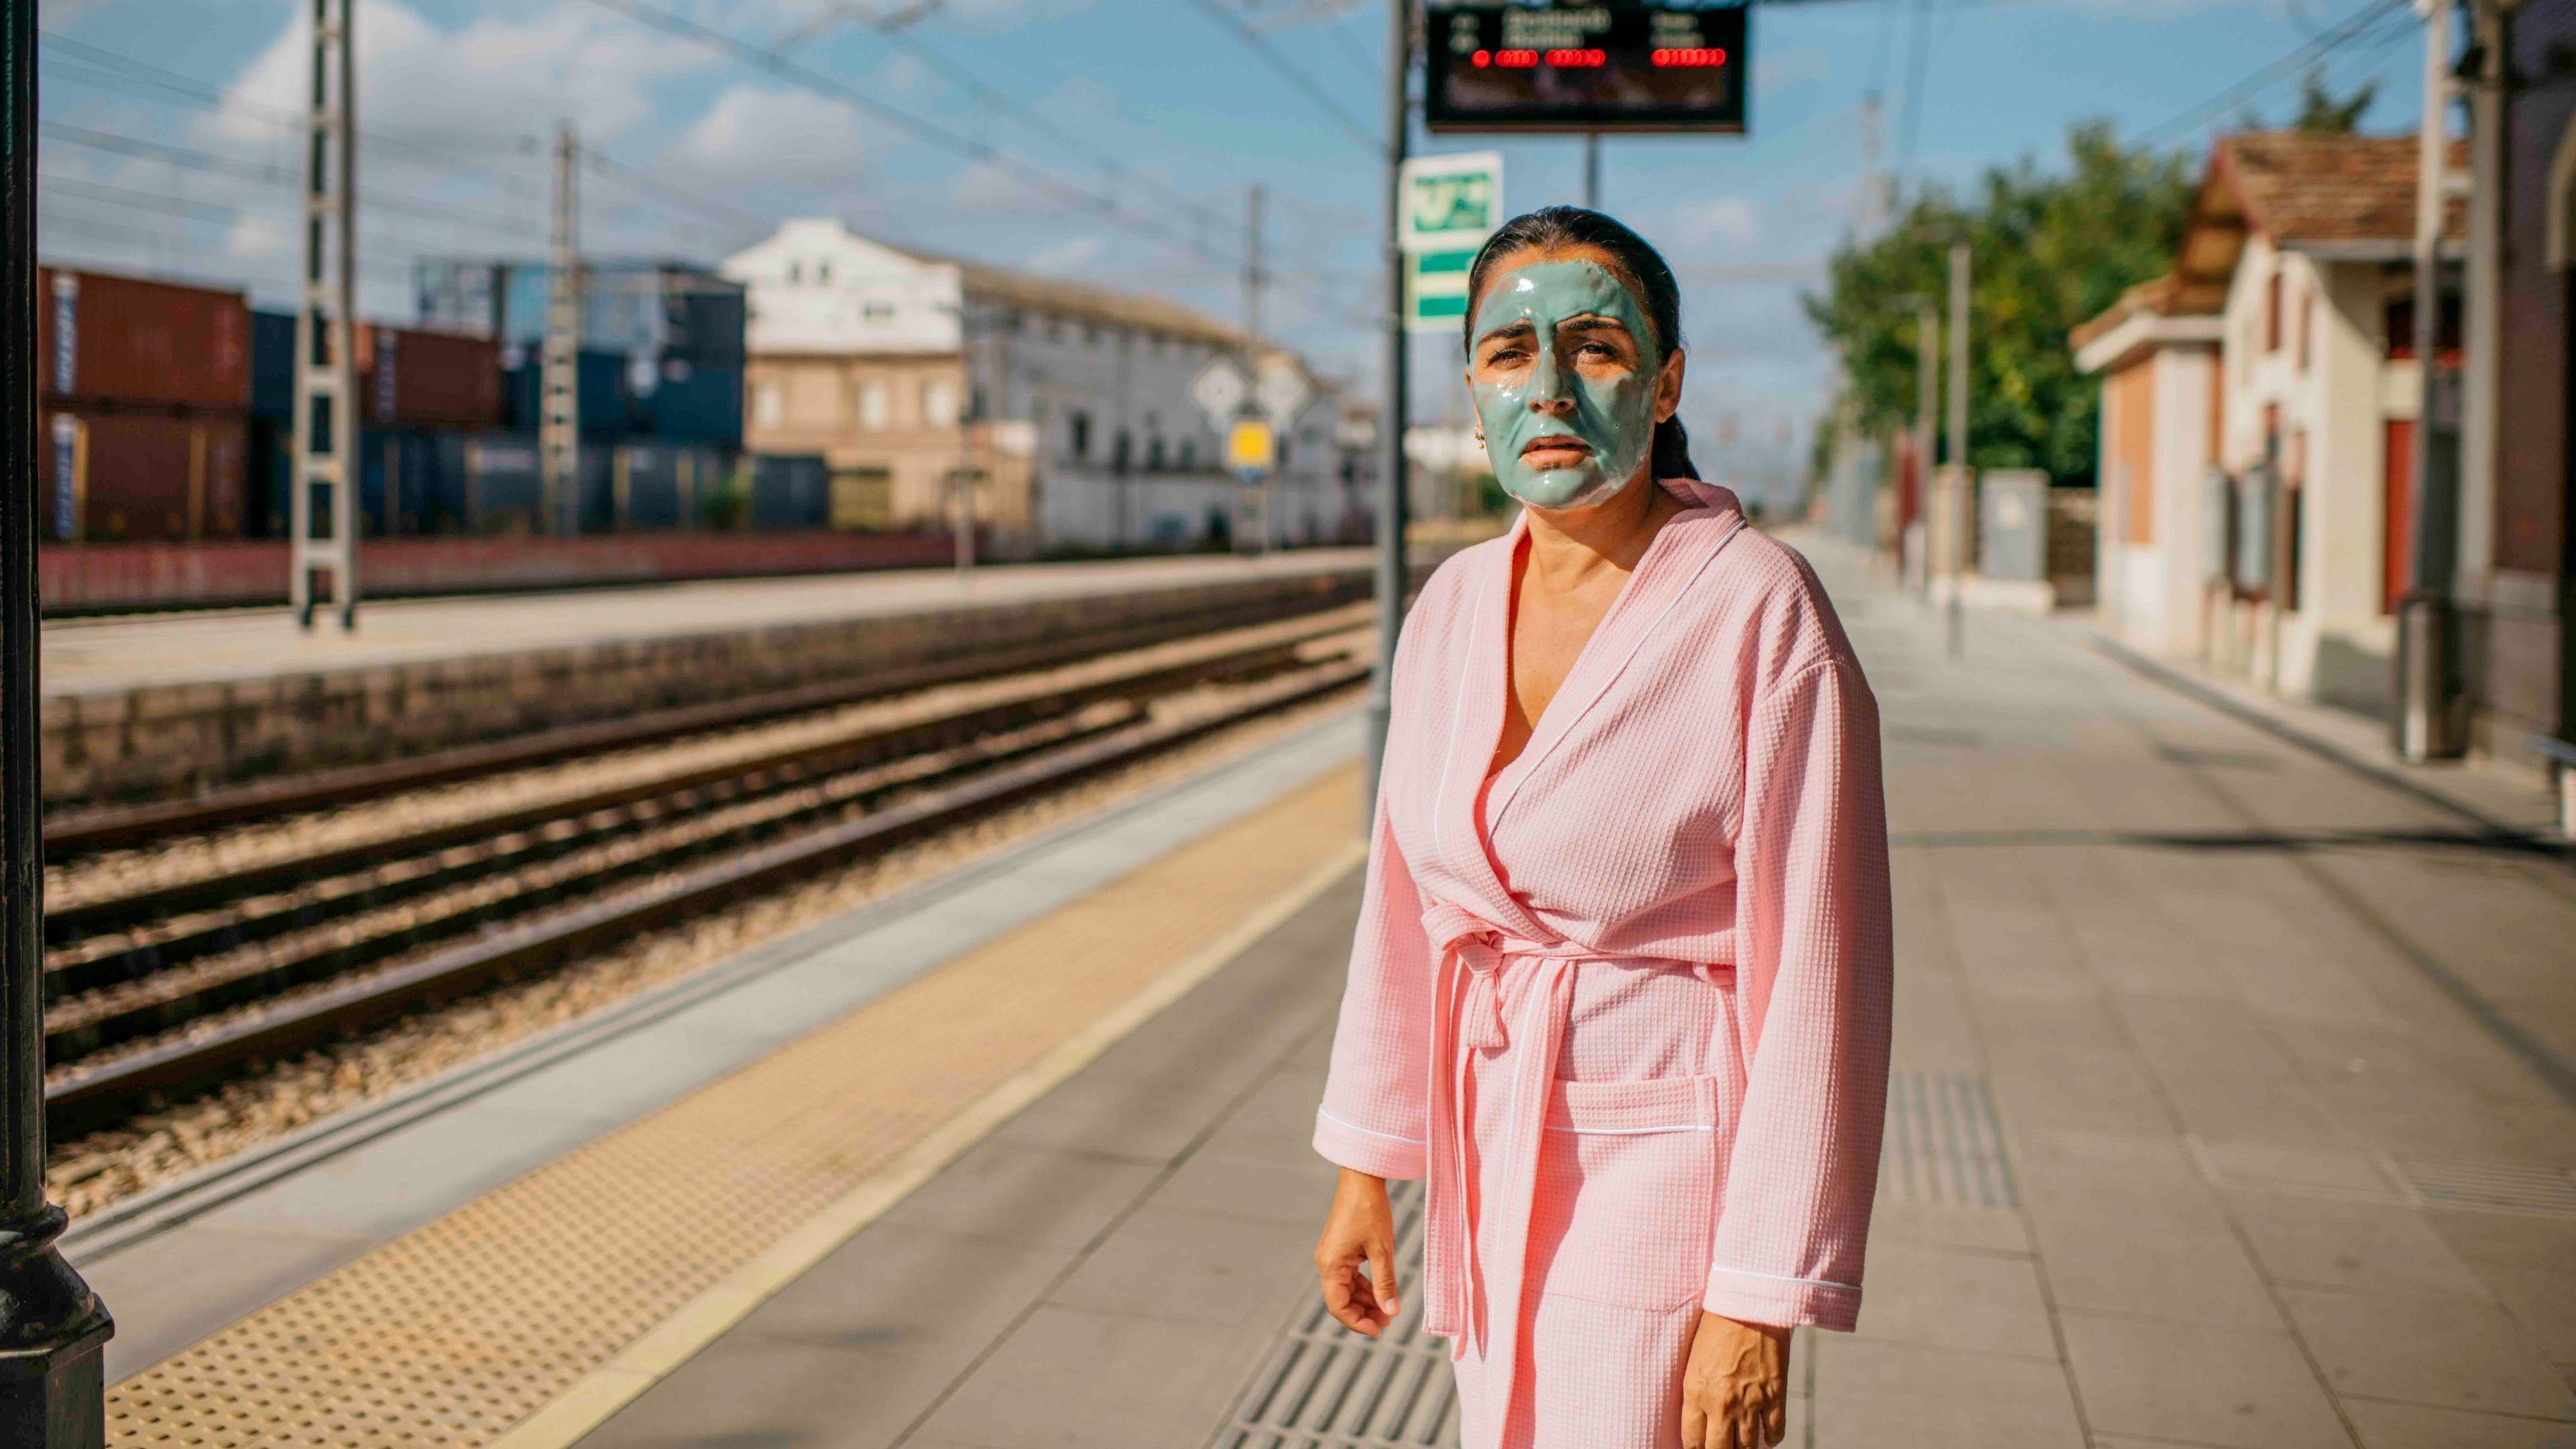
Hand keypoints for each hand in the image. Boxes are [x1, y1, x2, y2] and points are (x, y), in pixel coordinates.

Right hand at [1313, 1168, 1399, 1336]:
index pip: (1338, 1306)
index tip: (1378, 1330)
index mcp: (1331, 1264)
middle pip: (1341, 1300)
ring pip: (1346, 1289)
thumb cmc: (1370, 1210)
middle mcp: (1327, 1262)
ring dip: (1365, 1301)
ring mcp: (1333, 1255)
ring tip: (1387, 1310)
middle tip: (1387, 1322)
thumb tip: (1391, 1312)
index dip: (1357, 1322)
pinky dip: (1365, 1286)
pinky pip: (1350, 1276)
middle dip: (1363, 1313)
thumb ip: (1385, 1283)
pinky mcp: (1340, 1249)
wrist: (1362, 1178)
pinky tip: (1381, 1292)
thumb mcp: (1382, 1249)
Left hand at [1681, 1311, 1790, 1448]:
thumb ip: (1696, 1392)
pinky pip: (1774, 1434)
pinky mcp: (1775, 1396)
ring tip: (1741, 1442)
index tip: (1699, 1448)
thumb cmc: (1716, 1327)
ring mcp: (1750, 1402)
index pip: (1692, 1441)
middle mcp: (1722, 1404)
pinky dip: (1770, 1438)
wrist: (1750, 1305)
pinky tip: (1765, 1435)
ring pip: (1748, 1447)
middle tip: (1721, 1447)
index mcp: (1696, 1393)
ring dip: (1744, 1447)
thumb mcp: (1694, 1361)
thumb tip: (1701, 1418)